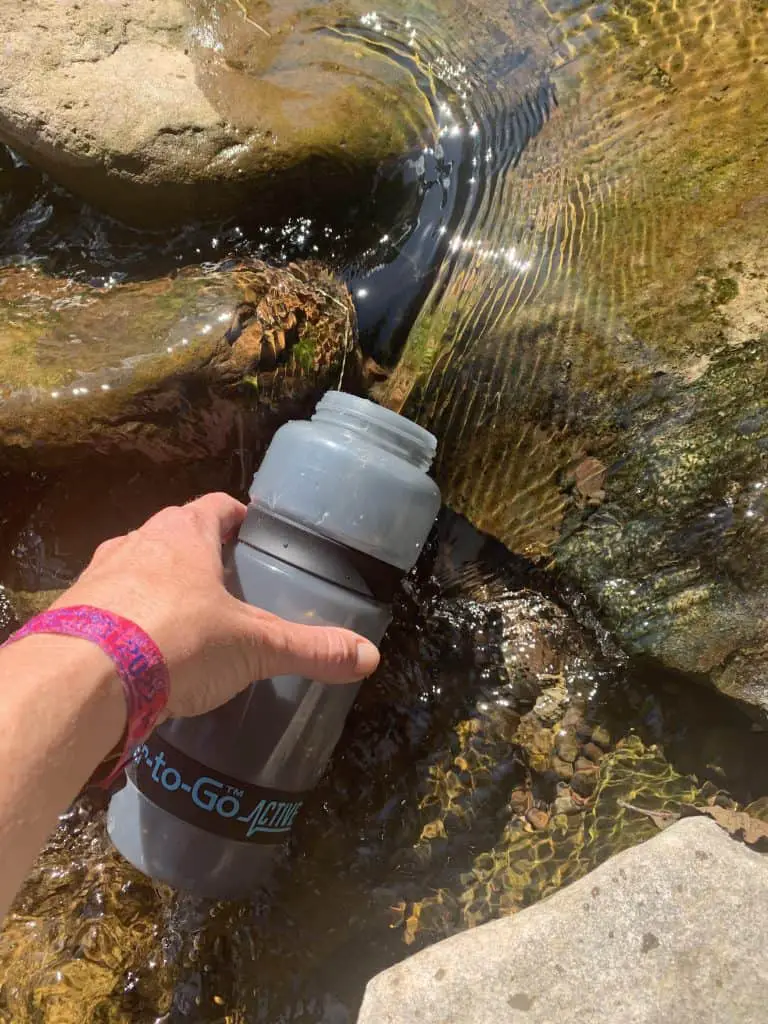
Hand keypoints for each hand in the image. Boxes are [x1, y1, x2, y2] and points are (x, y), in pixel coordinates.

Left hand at [52, 493, 379, 717]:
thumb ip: (309, 649)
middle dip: (204, 557)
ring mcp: (100, 574)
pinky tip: (146, 655)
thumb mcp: (253, 646)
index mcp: (185, 532)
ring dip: (163, 588)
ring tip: (190, 624)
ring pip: (141, 570)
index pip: (219, 506)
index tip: (257, 538)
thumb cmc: (178, 640)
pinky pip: (112, 606)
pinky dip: (132, 621)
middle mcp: (138, 541)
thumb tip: (369, 657)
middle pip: (178, 536)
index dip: (241, 518)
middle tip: (232, 588)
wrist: (81, 679)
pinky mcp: (75, 612)